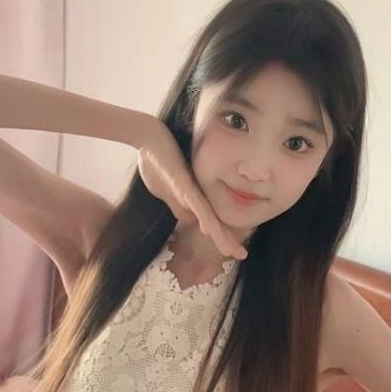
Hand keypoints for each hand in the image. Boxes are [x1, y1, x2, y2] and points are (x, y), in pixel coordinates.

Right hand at [137, 124, 247, 260]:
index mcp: (193, 198)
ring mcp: (190, 188)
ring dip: (219, 233)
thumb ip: (179, 206)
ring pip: (208, 215)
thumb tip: (192, 222)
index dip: (221, 237)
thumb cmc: (157, 162)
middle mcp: (196, 194)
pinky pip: (193, 201)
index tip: (234, 251)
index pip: (210, 222)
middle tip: (241, 255)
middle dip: (226, 239)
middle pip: (214, 221)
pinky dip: (202, 215)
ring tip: (231, 250)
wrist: (149, 137)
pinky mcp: (181, 181)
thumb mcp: (166, 192)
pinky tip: (207, 228)